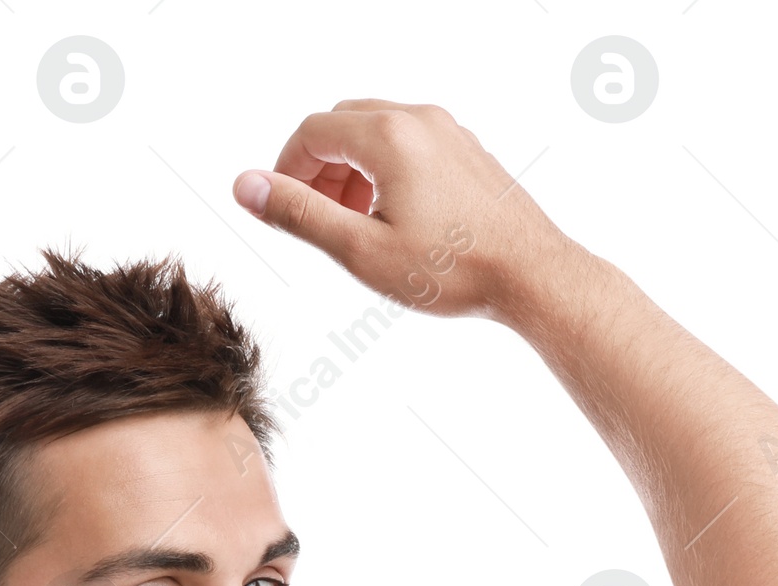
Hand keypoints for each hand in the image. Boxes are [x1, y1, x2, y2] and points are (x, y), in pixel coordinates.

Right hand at [231, 99, 568, 317]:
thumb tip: (246, 186)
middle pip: (343, 124)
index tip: (281, 209)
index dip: (286, 170)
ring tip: (353, 224)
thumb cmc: (452, 272)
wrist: (531, 275)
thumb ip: (300, 215)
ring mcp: (448, 131)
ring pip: (377, 131)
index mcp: (387, 136)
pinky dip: (385, 170)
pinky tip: (393, 218)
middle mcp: (418, 118)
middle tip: (316, 219)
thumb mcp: (362, 250)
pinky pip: (410, 144)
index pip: (313, 133)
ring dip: (351, 170)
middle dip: (318, 167)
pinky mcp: (467, 150)